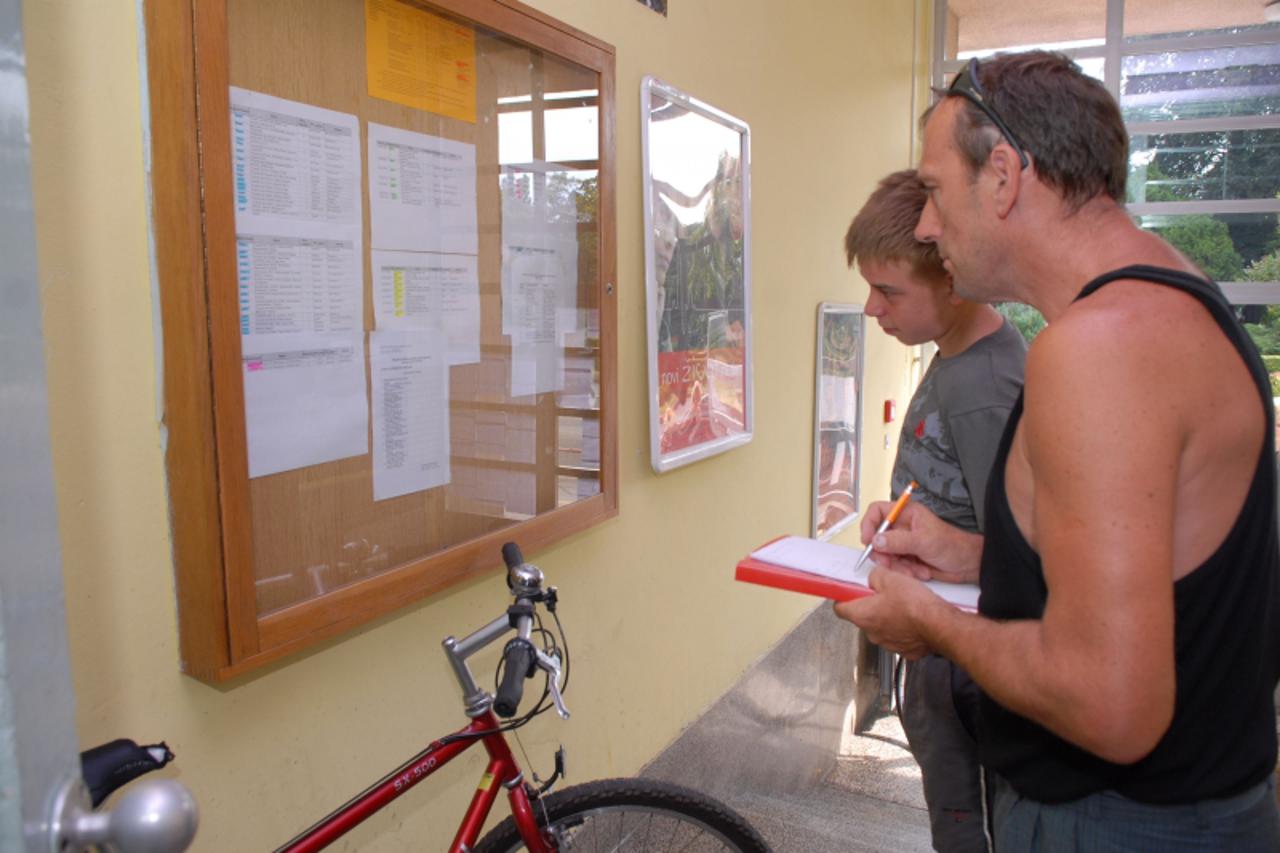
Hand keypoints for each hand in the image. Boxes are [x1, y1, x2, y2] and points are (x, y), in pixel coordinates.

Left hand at [832, 567, 944, 659]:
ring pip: (881, 626)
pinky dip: (903, 627)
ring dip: (888, 616)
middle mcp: (872, 633)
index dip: (843, 597)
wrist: (940, 626)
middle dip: (869, 604)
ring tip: (901, 604)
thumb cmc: (916, 607)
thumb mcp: (890, 578)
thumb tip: (874, 576)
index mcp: (863, 615)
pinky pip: (899, 635)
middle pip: (862, 616)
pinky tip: (912, 617)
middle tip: (881, 592)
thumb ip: (875, 575)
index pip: (839, 608)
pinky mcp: (905, 649)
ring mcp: (888, 643)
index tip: (847, 591)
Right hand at [859, 500, 982, 583]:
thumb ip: (898, 541)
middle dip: (883, 553)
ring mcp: (904, 544)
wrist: (968, 565)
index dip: (869, 524)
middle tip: (889, 563)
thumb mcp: (924, 541)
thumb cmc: (953, 546)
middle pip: (877, 537)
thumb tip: (876, 541)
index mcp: (906, 513)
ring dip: (897, 566)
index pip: (877, 512)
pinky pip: (895, 566)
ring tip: (914, 569)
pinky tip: (920, 572)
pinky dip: (904, 572)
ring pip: (885, 555)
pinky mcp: (907, 558)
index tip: (868, 540)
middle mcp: (902, 527)